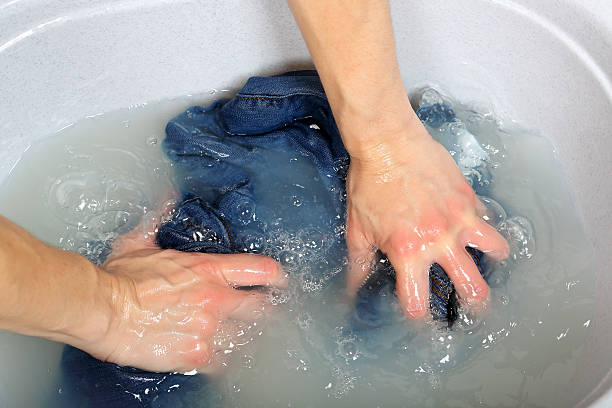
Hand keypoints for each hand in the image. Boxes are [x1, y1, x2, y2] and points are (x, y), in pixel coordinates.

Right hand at [82, 225, 284, 372]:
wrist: (101, 309)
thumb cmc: (120, 277)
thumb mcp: (140, 242)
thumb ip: (159, 219)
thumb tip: (166, 196)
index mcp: (208, 270)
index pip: (261, 270)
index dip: (277, 277)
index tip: (281, 282)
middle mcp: (216, 299)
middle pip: (262, 308)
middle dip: (265, 311)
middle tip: (263, 314)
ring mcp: (209, 329)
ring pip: (246, 337)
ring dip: (244, 337)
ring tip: (240, 338)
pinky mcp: (196, 355)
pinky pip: (224, 362)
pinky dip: (224, 361)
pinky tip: (220, 358)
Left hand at [344, 114, 508, 318]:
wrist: (387, 142)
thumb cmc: (369, 184)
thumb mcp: (358, 230)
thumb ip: (358, 265)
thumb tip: (350, 292)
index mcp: (407, 252)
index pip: (418, 302)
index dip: (419, 321)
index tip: (421, 325)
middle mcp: (439, 240)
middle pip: (472, 288)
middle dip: (475, 308)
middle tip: (473, 312)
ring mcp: (459, 218)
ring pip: (496, 251)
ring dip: (493, 264)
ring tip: (486, 267)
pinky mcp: (468, 198)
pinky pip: (488, 220)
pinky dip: (486, 229)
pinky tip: (477, 230)